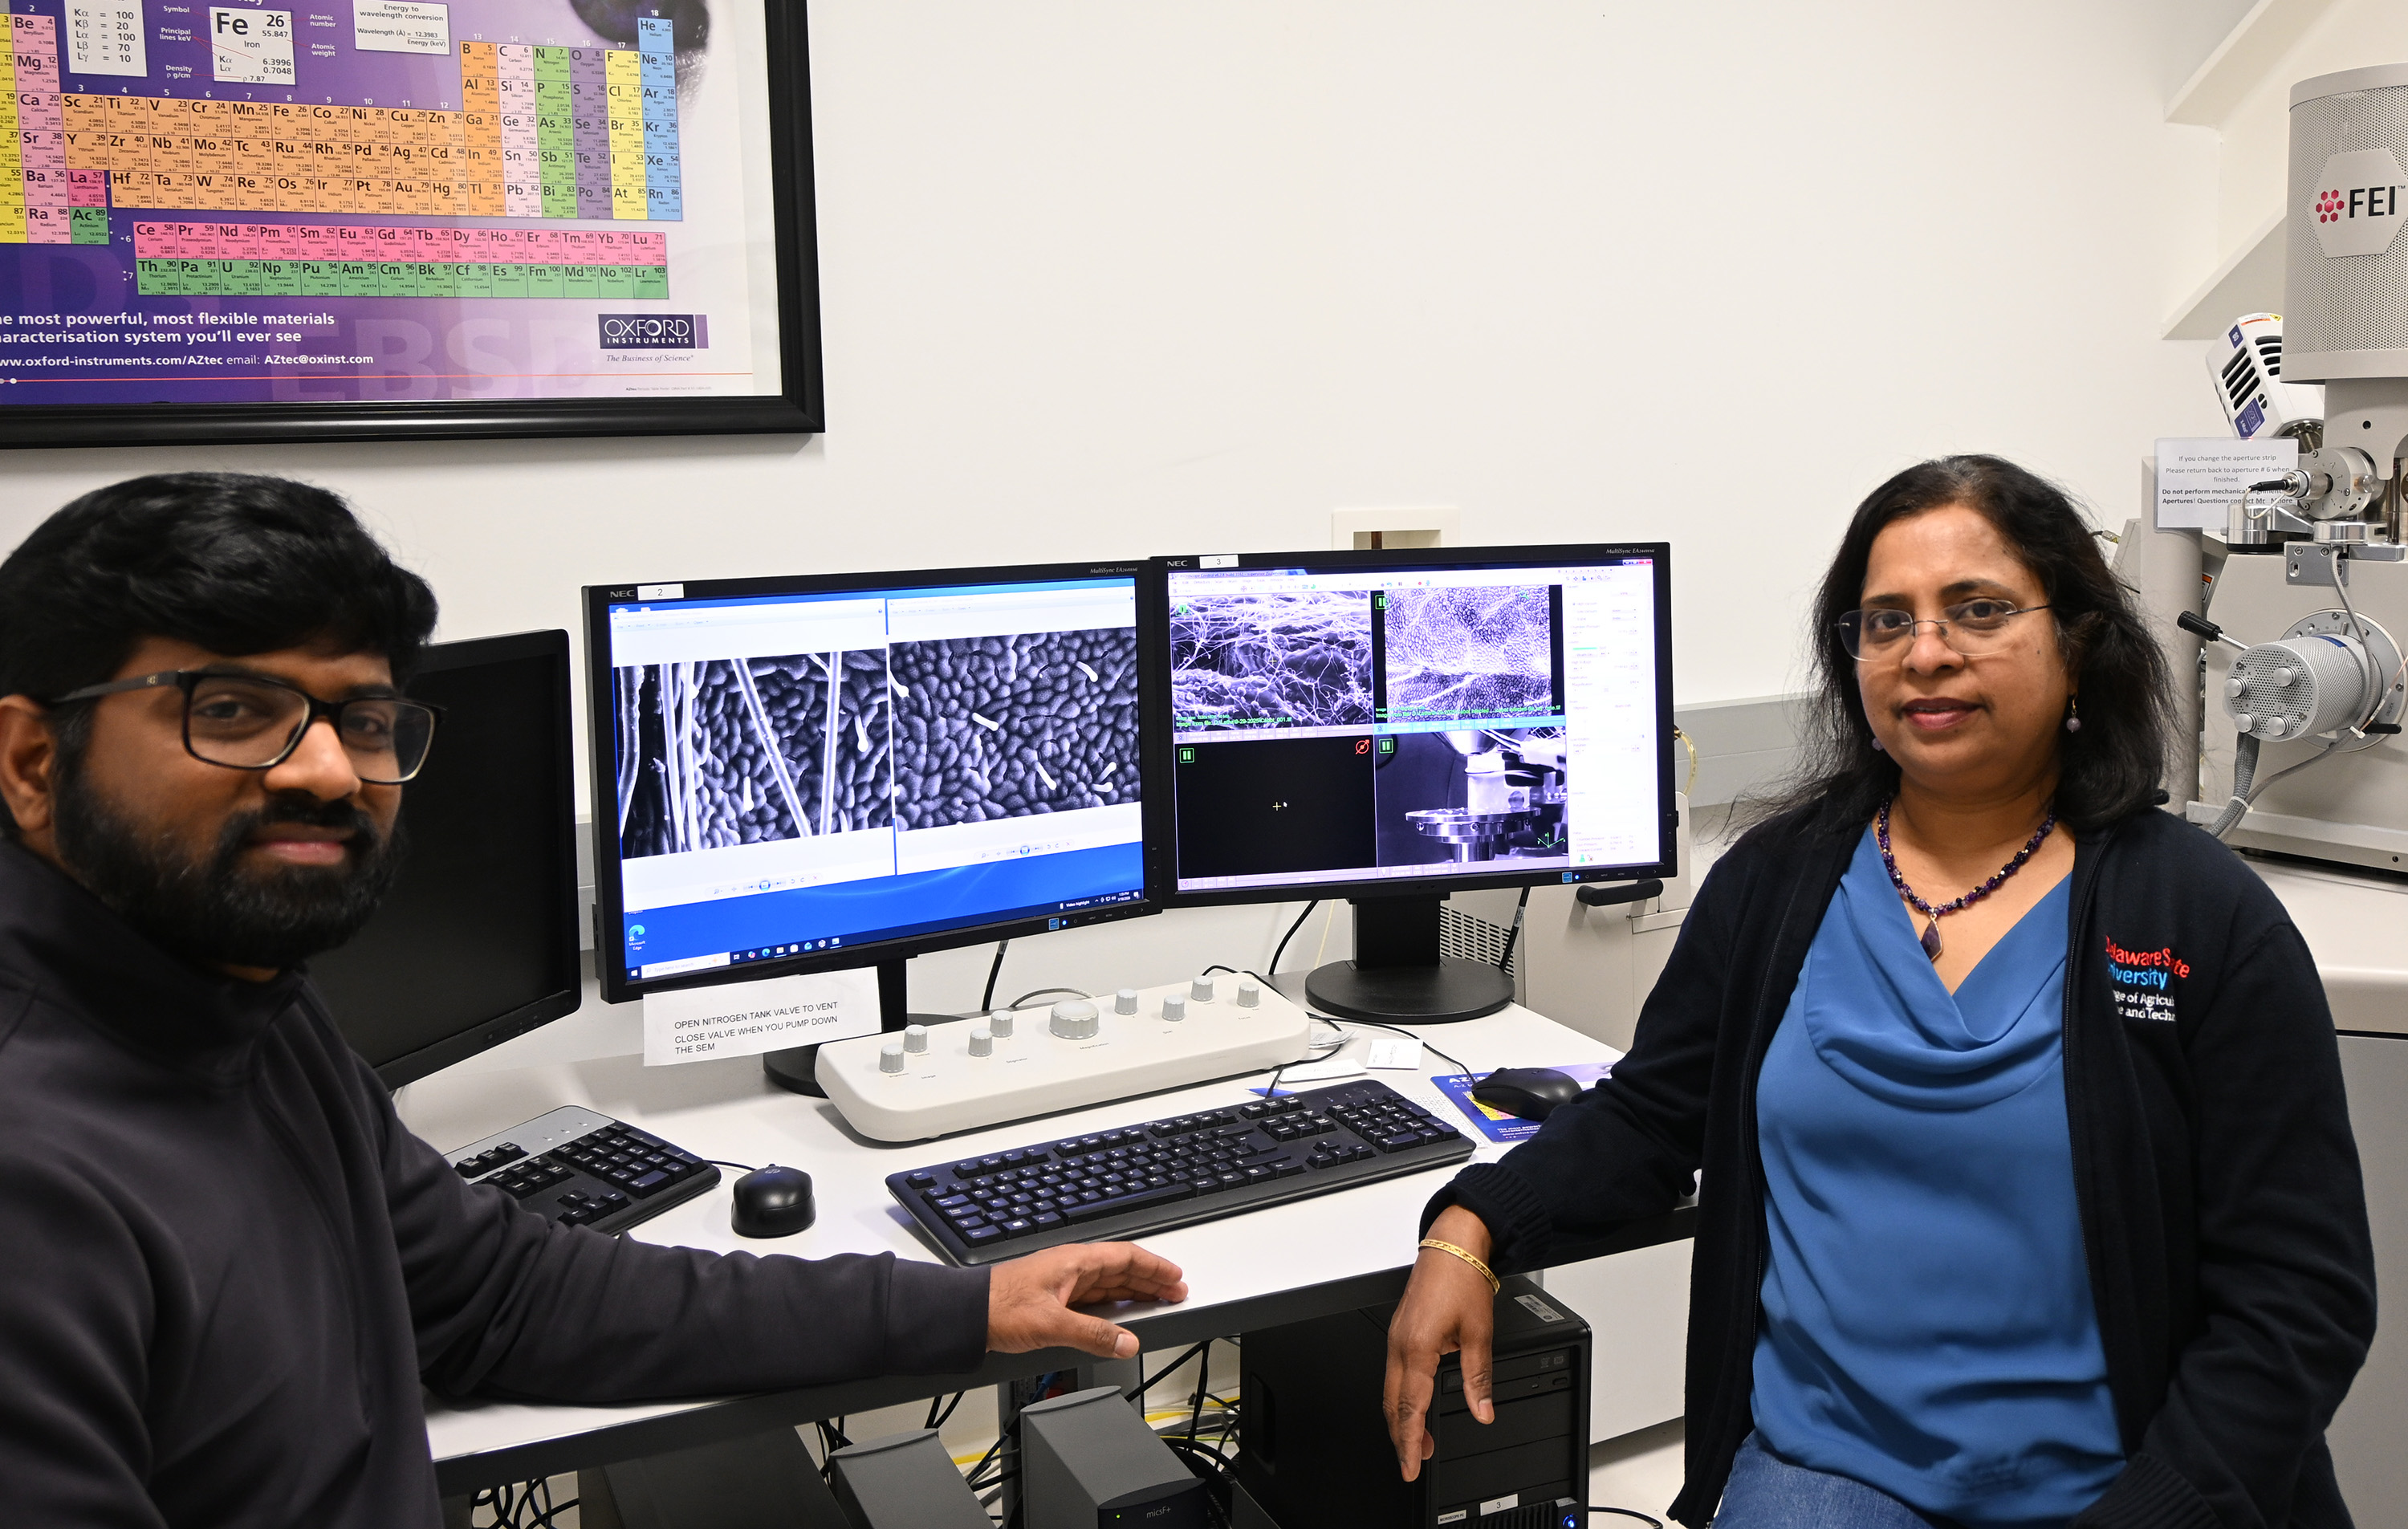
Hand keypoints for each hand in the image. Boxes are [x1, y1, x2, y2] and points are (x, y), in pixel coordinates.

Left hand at [987, 1242, 1187, 1358]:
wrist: (966, 1315)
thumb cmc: (999, 1307)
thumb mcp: (1051, 1324)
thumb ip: (1093, 1335)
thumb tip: (1126, 1342)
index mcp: (1074, 1261)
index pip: (1125, 1258)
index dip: (1154, 1267)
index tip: (1175, 1278)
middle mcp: (1070, 1268)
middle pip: (1120, 1270)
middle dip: (1150, 1281)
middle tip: (1175, 1292)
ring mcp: (1062, 1283)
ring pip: (1108, 1284)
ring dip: (1133, 1293)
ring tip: (1156, 1302)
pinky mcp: (1054, 1299)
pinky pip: (1093, 1299)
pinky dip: (1113, 1307)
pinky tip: (1120, 1317)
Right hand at [1383, 1207, 1495, 1480]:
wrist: (1452, 1247)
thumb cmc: (1462, 1281)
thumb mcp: (1479, 1333)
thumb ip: (1478, 1378)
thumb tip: (1482, 1411)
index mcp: (1418, 1348)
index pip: (1410, 1407)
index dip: (1409, 1441)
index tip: (1411, 1466)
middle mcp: (1400, 1345)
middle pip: (1392, 1403)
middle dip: (1400, 1436)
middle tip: (1413, 1463)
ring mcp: (1396, 1338)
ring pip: (1390, 1389)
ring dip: (1401, 1418)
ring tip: (1417, 1441)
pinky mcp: (1399, 1332)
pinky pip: (1392, 1373)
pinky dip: (1400, 1396)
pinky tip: (1413, 1404)